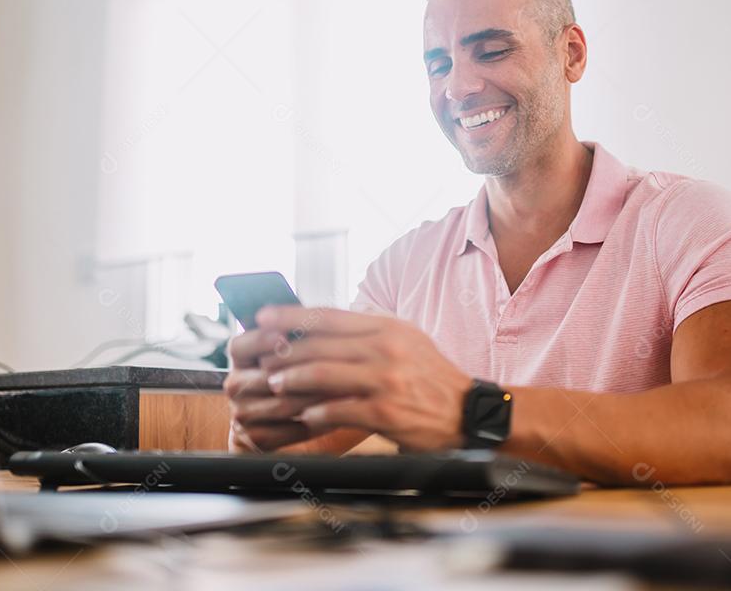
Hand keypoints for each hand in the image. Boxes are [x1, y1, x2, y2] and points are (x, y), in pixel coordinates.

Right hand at [223, 325, 326, 451]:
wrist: (286, 425)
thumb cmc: (296, 379)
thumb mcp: (294, 354)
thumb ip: (298, 336)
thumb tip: (315, 317)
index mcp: (242, 357)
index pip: (239, 345)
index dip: (259, 340)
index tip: (283, 337)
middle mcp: (235, 384)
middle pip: (265, 376)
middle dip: (304, 372)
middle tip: (336, 366)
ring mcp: (241, 413)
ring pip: (280, 404)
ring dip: (315, 398)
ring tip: (345, 391)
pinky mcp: (252, 440)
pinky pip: (285, 431)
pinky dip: (313, 424)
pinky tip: (335, 417)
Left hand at [241, 306, 472, 450]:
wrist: (467, 412)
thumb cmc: (430, 377)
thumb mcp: (406, 339)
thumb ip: (370, 330)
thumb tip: (326, 323)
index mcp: (387, 327)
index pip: (329, 315)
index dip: (291, 315)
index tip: (263, 316)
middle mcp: (385, 348)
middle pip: (319, 345)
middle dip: (283, 352)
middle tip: (263, 359)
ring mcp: (384, 380)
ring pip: (321, 375)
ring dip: (292, 381)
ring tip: (276, 385)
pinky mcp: (384, 412)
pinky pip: (337, 410)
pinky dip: (315, 412)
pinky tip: (304, 415)